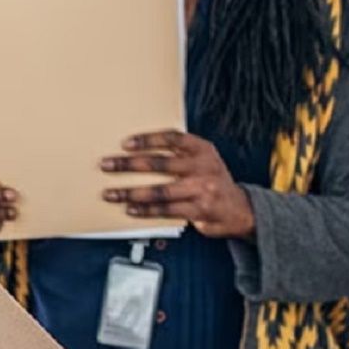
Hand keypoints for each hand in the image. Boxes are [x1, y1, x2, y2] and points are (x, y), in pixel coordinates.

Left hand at [100, 131, 255, 238]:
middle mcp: (203, 167)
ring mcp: (202, 189)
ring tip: (112, 193)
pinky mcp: (199, 210)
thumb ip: (179, 154)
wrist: (240, 209)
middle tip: (107, 165)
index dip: (147, 139)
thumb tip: (137, 153)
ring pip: (160, 190)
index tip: (125, 144)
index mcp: (202, 149)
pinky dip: (146, 210)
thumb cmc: (212, 180)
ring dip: (132, 192)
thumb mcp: (203, 159)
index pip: (172, 138)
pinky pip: (167, 210)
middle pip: (160, 163)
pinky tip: (131, 208)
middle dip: (129, 165)